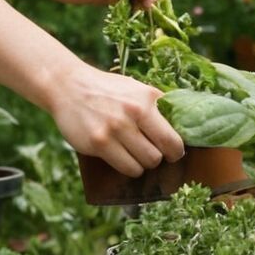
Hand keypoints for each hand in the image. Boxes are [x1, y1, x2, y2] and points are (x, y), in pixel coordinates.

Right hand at [49, 61, 184, 176]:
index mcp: (147, 100)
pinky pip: (126, 168)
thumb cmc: (108, 91)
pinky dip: (129, 167)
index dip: (177, 150)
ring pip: (145, 164)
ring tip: (136, 154)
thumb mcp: (137, 89)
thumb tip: (186, 126)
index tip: (174, 152)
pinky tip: (124, 158)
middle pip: (161, 154)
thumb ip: (158, 106)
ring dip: (143, 164)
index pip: (173, 138)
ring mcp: (114, 129)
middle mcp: (133, 114)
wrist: (69, 86)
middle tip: (153, 153)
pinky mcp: (98, 143)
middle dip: (160, 157)